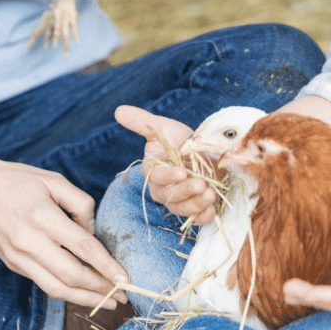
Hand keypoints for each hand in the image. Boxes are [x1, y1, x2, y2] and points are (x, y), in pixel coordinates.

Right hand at [0, 147, 128, 308]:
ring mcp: (19, 256)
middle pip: (72, 275)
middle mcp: (29, 241)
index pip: (83, 248)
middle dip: (101, 289)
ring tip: (108, 302)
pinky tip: (84, 292)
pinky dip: (66, 291)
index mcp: (42, 217)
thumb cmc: (16, 181)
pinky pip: (44, 283)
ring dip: (85, 299)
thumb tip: (94, 232)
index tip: (126, 279)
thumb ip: (80, 204)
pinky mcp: (13, 264)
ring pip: (56, 288)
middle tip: (124, 296)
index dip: (107, 266)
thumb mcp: (53, 181)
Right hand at [115, 105, 218, 224]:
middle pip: (169, 196)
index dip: (167, 176)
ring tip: (210, 195)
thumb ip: (141, 122)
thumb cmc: (181, 139)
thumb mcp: (163, 127)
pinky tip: (212, 210)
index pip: (155, 177)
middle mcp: (164, 189)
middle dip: (185, 191)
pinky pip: (197, 218)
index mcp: (153, 171)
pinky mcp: (196, 208)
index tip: (181, 172)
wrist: (207, 151)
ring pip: (182, 209)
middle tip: (200, 184)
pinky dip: (204, 217)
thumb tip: (118, 110)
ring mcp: (181, 200)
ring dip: (196, 204)